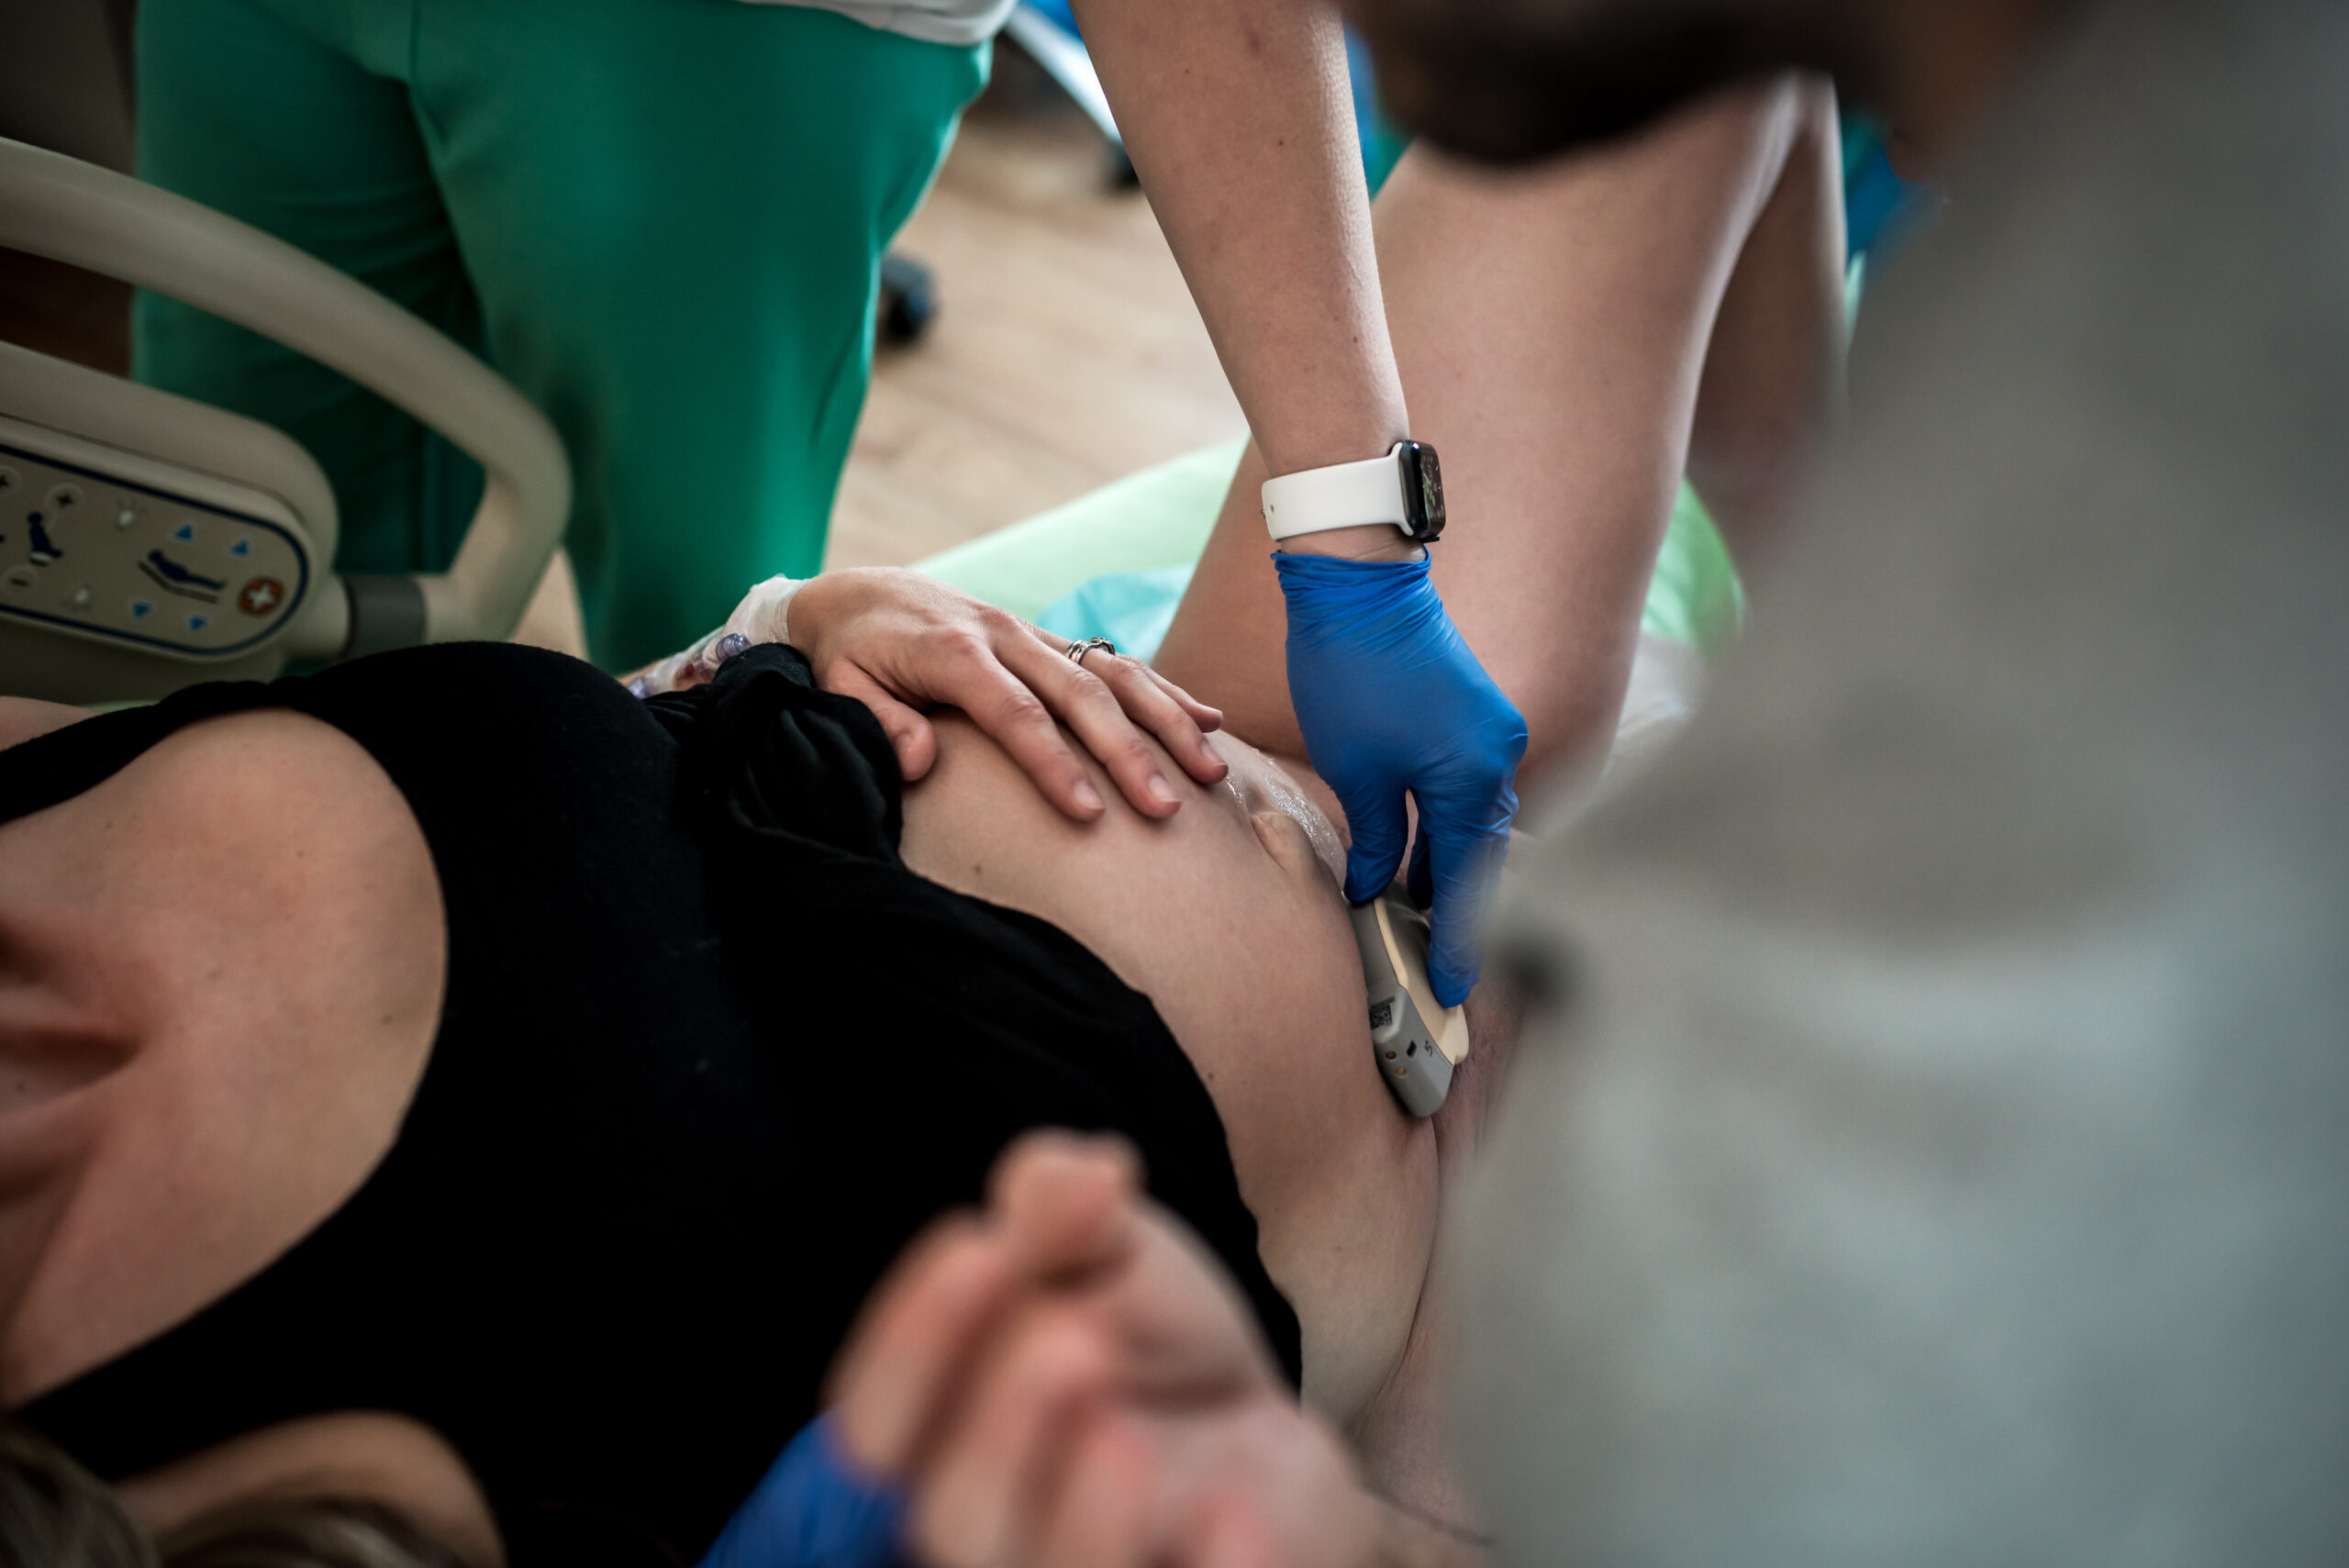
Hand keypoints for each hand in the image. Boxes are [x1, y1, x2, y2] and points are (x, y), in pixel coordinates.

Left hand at [628, 570, 1229, 821]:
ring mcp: (1036, 636)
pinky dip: (1166, 691)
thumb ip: (879, 720)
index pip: (1015, 714)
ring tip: (1210, 772)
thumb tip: (917, 763)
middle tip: (1164, 808)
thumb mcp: (842, 685)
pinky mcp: (1053, 641)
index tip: (1088, 814)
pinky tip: (1211, 721)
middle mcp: (1007, 638)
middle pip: (1080, 696)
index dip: (1053, 764)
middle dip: (1128, 753)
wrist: (866, 592)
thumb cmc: (852, 652)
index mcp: (955, 654)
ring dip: (1167, 721)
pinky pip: (1118, 663)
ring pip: (1115, 674)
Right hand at [830, 1134, 1394, 1567]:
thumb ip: (1070, 1208)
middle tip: (1080, 1340)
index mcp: (933, 1435)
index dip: (913, 1343)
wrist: (1261, 1433)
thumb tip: (1083, 1174)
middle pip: (947, 1524)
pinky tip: (1236, 1517)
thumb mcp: (1113, 1249)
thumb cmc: (1146, 1339)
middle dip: (1001, 1429)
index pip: (873, 1425)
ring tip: (1131, 1439)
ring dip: (1073, 1524)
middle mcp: (979, 1525)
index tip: (980, 1246)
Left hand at [1274, 551, 1526, 1005]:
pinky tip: (1421, 858)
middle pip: (1484, 857)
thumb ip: (1376, 839)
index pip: (1468, 882)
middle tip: (1440, 965)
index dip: (1458, 940)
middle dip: (1463, 912)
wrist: (1359, 584)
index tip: (1452, 988)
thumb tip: (1375, 890)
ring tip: (1424, 920)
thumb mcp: (1356, 771)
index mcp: (1473, 780)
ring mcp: (1495, 734)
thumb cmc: (1351, 672)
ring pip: (1478, 824)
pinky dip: (1450, 829)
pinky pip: (1472, 792)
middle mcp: (1500, 758)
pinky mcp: (1479, 717)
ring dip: (1453, 869)